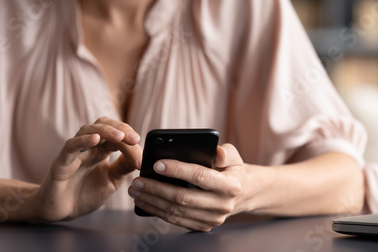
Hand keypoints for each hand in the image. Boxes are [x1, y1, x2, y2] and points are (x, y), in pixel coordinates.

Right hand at [31, 117, 141, 221]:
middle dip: (121, 129)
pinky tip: (95, 139)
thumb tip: (142, 156)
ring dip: (105, 131)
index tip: (142, 152)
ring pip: (87, 130)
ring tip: (120, 137)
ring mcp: (74, 152)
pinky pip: (71, 146)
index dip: (130, 140)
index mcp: (101, 150)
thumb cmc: (84, 194)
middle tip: (135, 139)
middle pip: (103, 125)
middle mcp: (88, 146)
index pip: (117, 136)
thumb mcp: (111, 180)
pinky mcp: (61, 162)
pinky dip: (83, 140)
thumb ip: (124, 167)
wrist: (61, 212)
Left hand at [128, 144, 245, 231]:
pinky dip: (157, 211)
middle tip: (138, 180)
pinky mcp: (203, 226)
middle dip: (157, 188)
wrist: (242, 193)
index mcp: (230, 185)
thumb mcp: (234, 156)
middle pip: (183, 197)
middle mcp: (222, 205)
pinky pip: (176, 220)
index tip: (156, 164)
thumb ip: (225, 151)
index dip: (177, 170)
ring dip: (152, 201)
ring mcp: (212, 219)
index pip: (199, 176)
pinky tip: (144, 201)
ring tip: (135, 190)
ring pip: (177, 211)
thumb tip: (217, 152)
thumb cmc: (231, 169)